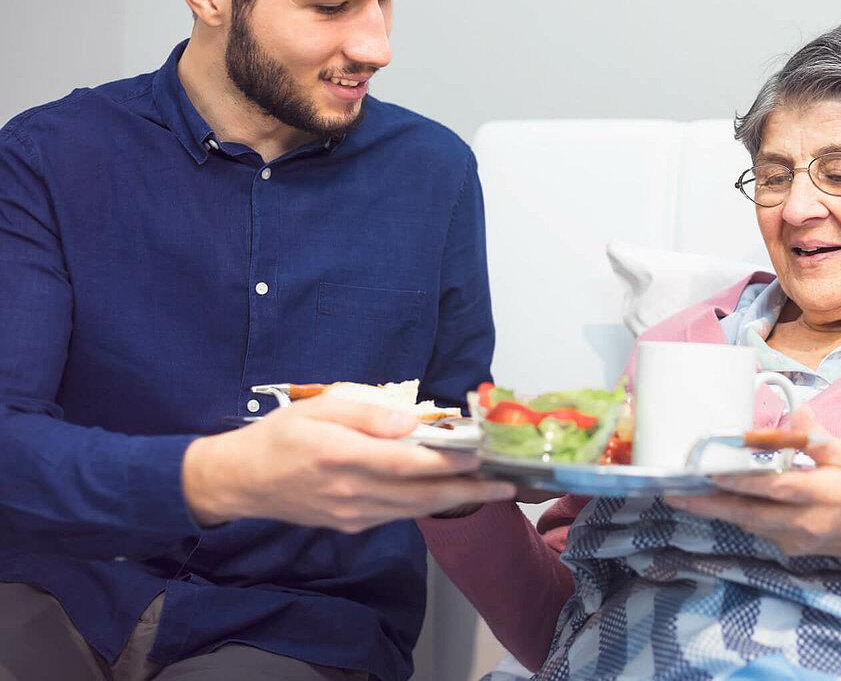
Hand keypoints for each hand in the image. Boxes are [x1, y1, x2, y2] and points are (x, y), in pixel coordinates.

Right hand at [182, 394, 515, 531]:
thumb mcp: (320, 407)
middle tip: (507, 484)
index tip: (481, 456)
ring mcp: (352, 514)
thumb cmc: (282, 435)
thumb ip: (367, 413)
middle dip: (469, 490)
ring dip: (456, 501)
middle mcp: (351, 491)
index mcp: (342, 456)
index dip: (448, 462)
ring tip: (492, 491)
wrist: (242, 480)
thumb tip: (410, 420)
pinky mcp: (352, 524)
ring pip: (414, 510)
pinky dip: (426, 506)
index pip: (407, 463)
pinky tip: (450, 494)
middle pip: (420, 494)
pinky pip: (397, 515)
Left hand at [666, 405, 840, 580]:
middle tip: (676, 493)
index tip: (715, 474)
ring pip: (749, 523)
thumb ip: (818, 438)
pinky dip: (736, 513)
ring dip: (715, 510)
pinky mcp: (789, 549)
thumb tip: (797, 412)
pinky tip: (713, 500)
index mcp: (827, 493)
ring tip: (681, 494)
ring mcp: (797, 540)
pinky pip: (757, 529)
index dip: (746, 482)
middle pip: (752, 514)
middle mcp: (808, 521)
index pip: (780, 488)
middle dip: (711, 505)